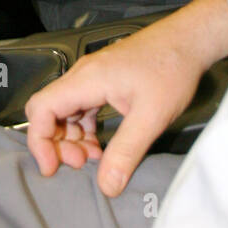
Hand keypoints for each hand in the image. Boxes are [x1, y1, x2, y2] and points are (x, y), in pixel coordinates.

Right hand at [26, 0, 227, 195]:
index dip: (40, 141)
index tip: (52, 167)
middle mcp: (83, 76)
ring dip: (72, 139)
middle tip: (80, 165)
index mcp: (86, 80)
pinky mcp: (103, 82)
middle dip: (58, 144)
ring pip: (65, 112)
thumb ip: (126, 152)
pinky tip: (100, 146)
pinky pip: (81, 108)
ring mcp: (92, 78)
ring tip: (92, 159)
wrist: (188, 41)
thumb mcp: (151, 117)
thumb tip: (107, 185)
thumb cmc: (171, 68)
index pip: (41, 109)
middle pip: (49, 112)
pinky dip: (85, 130)